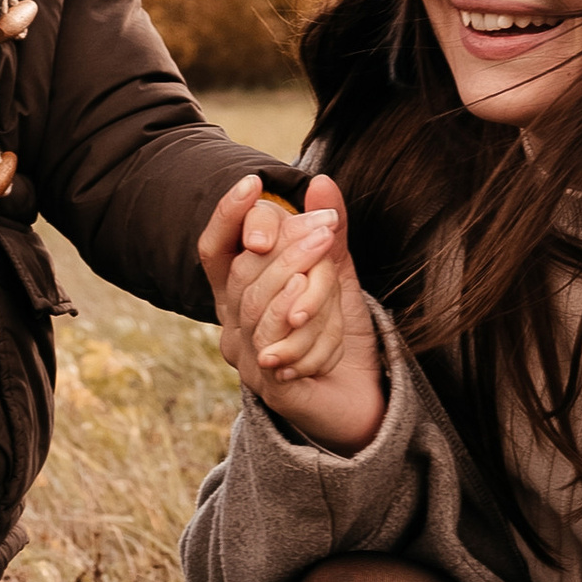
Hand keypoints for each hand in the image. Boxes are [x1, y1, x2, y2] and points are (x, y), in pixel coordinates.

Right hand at [195, 173, 386, 454]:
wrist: (366, 400)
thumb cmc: (342, 335)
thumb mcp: (337, 275)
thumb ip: (327, 233)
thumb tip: (322, 181)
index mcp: (240, 293)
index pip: (215, 249)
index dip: (228, 216)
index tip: (253, 183)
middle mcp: (233, 324)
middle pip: (241, 272)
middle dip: (284, 243)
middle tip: (324, 225)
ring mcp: (246, 356)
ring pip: (257, 305)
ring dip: (296, 274)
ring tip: (325, 249)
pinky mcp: (267, 384)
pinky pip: (273, 344)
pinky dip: (293, 319)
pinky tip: (305, 303)